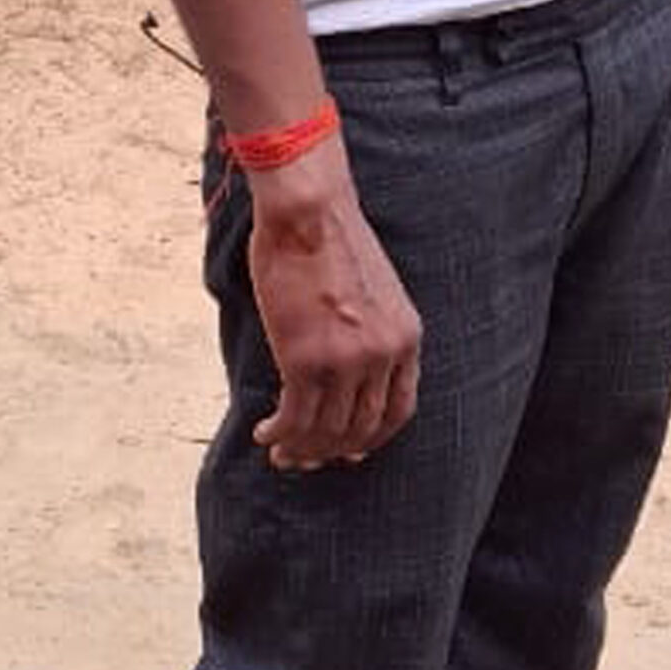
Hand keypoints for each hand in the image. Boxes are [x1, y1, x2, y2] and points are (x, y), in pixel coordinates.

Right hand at [246, 146, 421, 469]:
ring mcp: (346, 361)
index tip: (352, 450)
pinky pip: (294, 420)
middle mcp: (383, 355)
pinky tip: (264, 435)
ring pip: (326, 431)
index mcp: (406, 336)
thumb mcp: (376, 288)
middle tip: (306, 459)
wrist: (310, 210)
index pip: (399, 410)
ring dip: (301, 450)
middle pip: (361, 428)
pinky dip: (279, 436)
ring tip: (280, 453)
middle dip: (332, 451)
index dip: (374, 437)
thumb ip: (373, 329)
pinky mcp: (305, 360)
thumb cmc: (333, 238)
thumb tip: (351, 366)